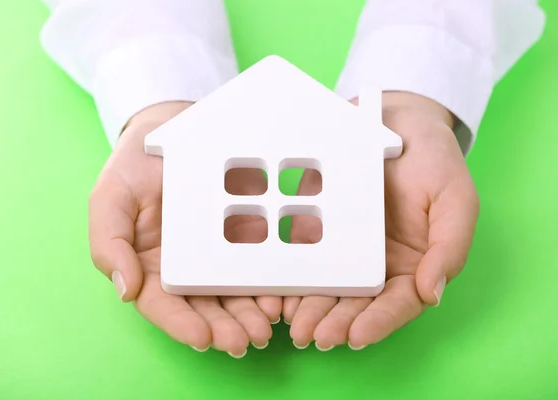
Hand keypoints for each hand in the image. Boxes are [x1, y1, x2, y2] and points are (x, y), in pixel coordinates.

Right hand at [88, 102, 281, 357]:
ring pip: (235, 292)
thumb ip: (109, 244)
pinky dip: (270, 281)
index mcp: (149, 266)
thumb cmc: (134, 167)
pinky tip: (281, 293)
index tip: (203, 337)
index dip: (182, 324)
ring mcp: (218, 252)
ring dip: (251, 313)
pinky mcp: (246, 234)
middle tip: (246, 340)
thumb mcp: (110, 199)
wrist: (171, 127)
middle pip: (205, 306)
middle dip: (226, 327)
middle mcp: (185, 267)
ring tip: (267, 324)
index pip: (163, 304)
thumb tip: (125, 290)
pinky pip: (260, 262)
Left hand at [282, 92, 479, 349]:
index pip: (397, 303)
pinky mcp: (317, 227)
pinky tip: (278, 291)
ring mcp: (344, 247)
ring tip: (294, 324)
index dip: (378, 322)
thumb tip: (431, 294)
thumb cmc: (434, 160)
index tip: (356, 336)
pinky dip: (291, 275)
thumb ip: (450, 248)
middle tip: (314, 337)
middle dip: (336, 321)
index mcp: (413, 264)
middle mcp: (376, 263)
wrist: (396, 118)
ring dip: (310, 308)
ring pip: (326, 285)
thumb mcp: (456, 200)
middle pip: (356, 302)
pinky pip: (303, 254)